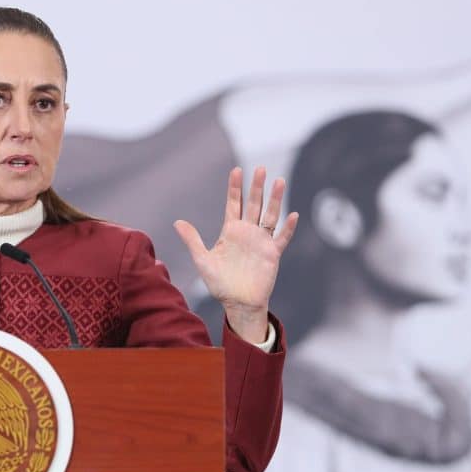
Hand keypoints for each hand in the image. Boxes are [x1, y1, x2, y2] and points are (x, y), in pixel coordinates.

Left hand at [173, 167, 298, 342]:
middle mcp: (247, 232)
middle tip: (261, 168)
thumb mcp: (202, 260)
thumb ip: (192, 240)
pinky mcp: (272, 254)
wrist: (237, 303)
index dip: (235, 187)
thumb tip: (177, 222)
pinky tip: (293, 215)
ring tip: (279, 181)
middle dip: (257, 187)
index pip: (233, 204)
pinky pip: (282, 238)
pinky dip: (288, 228)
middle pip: (254, 204)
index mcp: (230, 231)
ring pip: (270, 215)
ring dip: (275, 200)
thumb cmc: (219, 283)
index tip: (237, 170)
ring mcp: (261, 242)